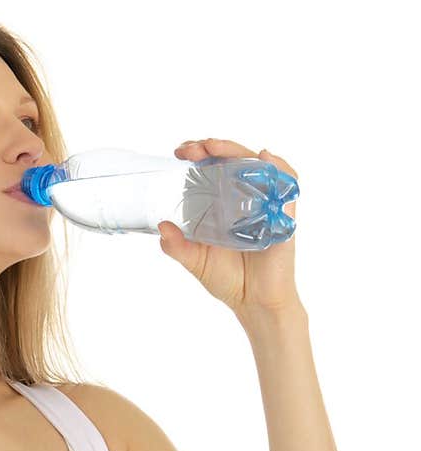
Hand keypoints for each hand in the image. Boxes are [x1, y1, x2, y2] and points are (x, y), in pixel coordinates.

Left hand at [158, 138, 301, 333]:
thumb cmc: (229, 280)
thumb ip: (178, 247)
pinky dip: (279, 168)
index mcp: (224, 203)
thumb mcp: (196, 262)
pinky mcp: (284, 216)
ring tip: (216, 147)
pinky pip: (288, 185)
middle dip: (214, 147)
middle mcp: (246, 198)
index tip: (179, 153)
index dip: (198, 154)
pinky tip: (264, 158)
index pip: (213, 167)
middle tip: (193, 149)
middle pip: (234, 160)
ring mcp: (267, 204)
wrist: (255, 303)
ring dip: (237, 151)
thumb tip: (161, 227)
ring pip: (258, 165)